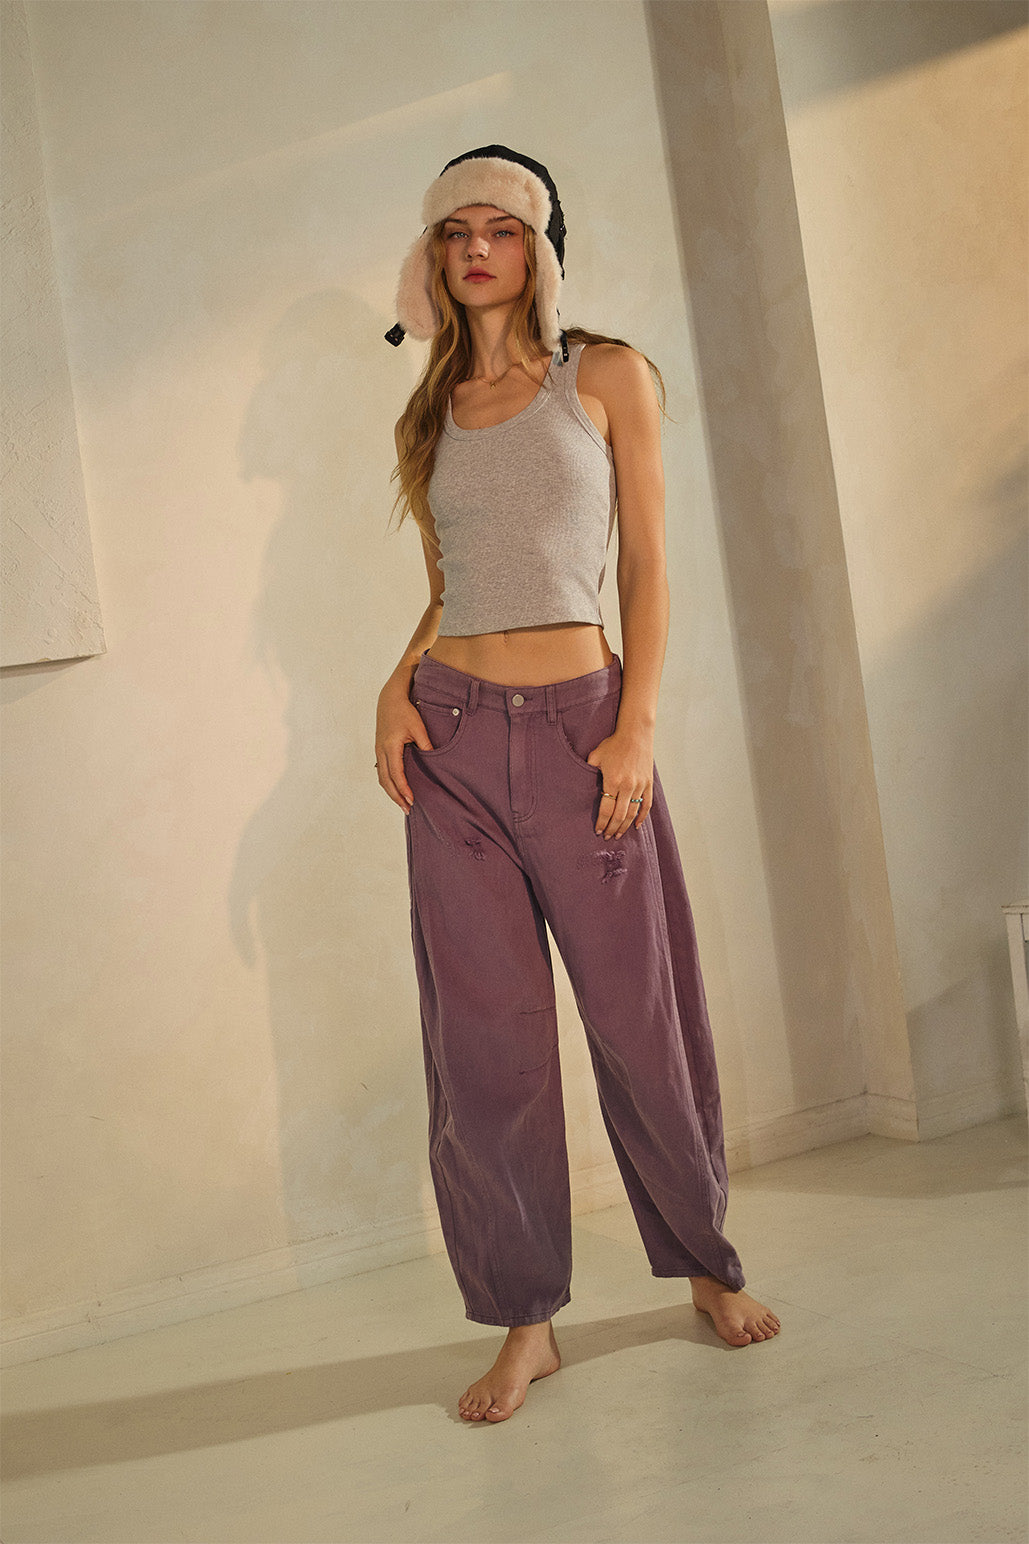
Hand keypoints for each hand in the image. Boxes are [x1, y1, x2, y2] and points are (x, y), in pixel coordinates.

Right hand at [375, 685, 431, 813]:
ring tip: (402, 803)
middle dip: (396, 796)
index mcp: (390, 746)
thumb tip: (435, 761)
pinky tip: (395, 789)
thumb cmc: (405, 711)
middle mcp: (381, 751)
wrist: (389, 699)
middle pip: (385, 780)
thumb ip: (426, 745)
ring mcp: (378, 751)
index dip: (403, 789)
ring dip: (391, 792)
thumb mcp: (418, 727)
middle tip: (407, 809)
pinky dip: (387, 783)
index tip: (411, 800)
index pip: (396, 773)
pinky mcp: (379, 750)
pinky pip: (381, 771)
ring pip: (381, 777)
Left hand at [587, 728, 653, 837]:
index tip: (598, 831)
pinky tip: (636, 825)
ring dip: (625, 826)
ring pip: (632, 813)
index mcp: (613, 781)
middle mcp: (627, 786)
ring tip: (618, 835)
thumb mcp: (595, 756)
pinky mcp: (648, 784)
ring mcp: (639, 786)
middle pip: (619, 815)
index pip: (606, 809)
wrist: (636, 734)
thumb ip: (588, 771)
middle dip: (612, 829)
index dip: (602, 823)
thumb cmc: (614, 744)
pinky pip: (646, 805)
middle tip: (607, 837)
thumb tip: (579, 783)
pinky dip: (642, 817)